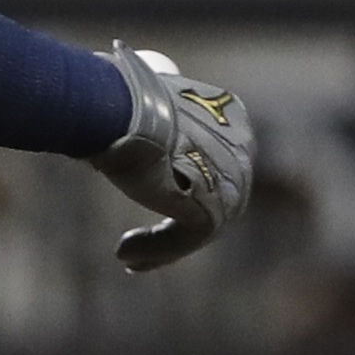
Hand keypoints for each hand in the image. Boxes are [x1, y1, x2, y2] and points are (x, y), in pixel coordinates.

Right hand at [93, 42, 253, 271]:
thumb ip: (147, 114)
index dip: (183, 183)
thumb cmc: (118, 96)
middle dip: (179, 221)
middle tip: (142, 240)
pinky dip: (157, 251)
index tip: (154, 195)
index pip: (213, 158)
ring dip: (164, 245)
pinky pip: (187, 238)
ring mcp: (232, 181)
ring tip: (129, 257)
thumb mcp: (140, 99)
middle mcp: (242, 149)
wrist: (120, 108)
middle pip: (213, 195)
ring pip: (201, 223)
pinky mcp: (214, 210)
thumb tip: (112, 112)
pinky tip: (126, 257)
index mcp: (232, 115)